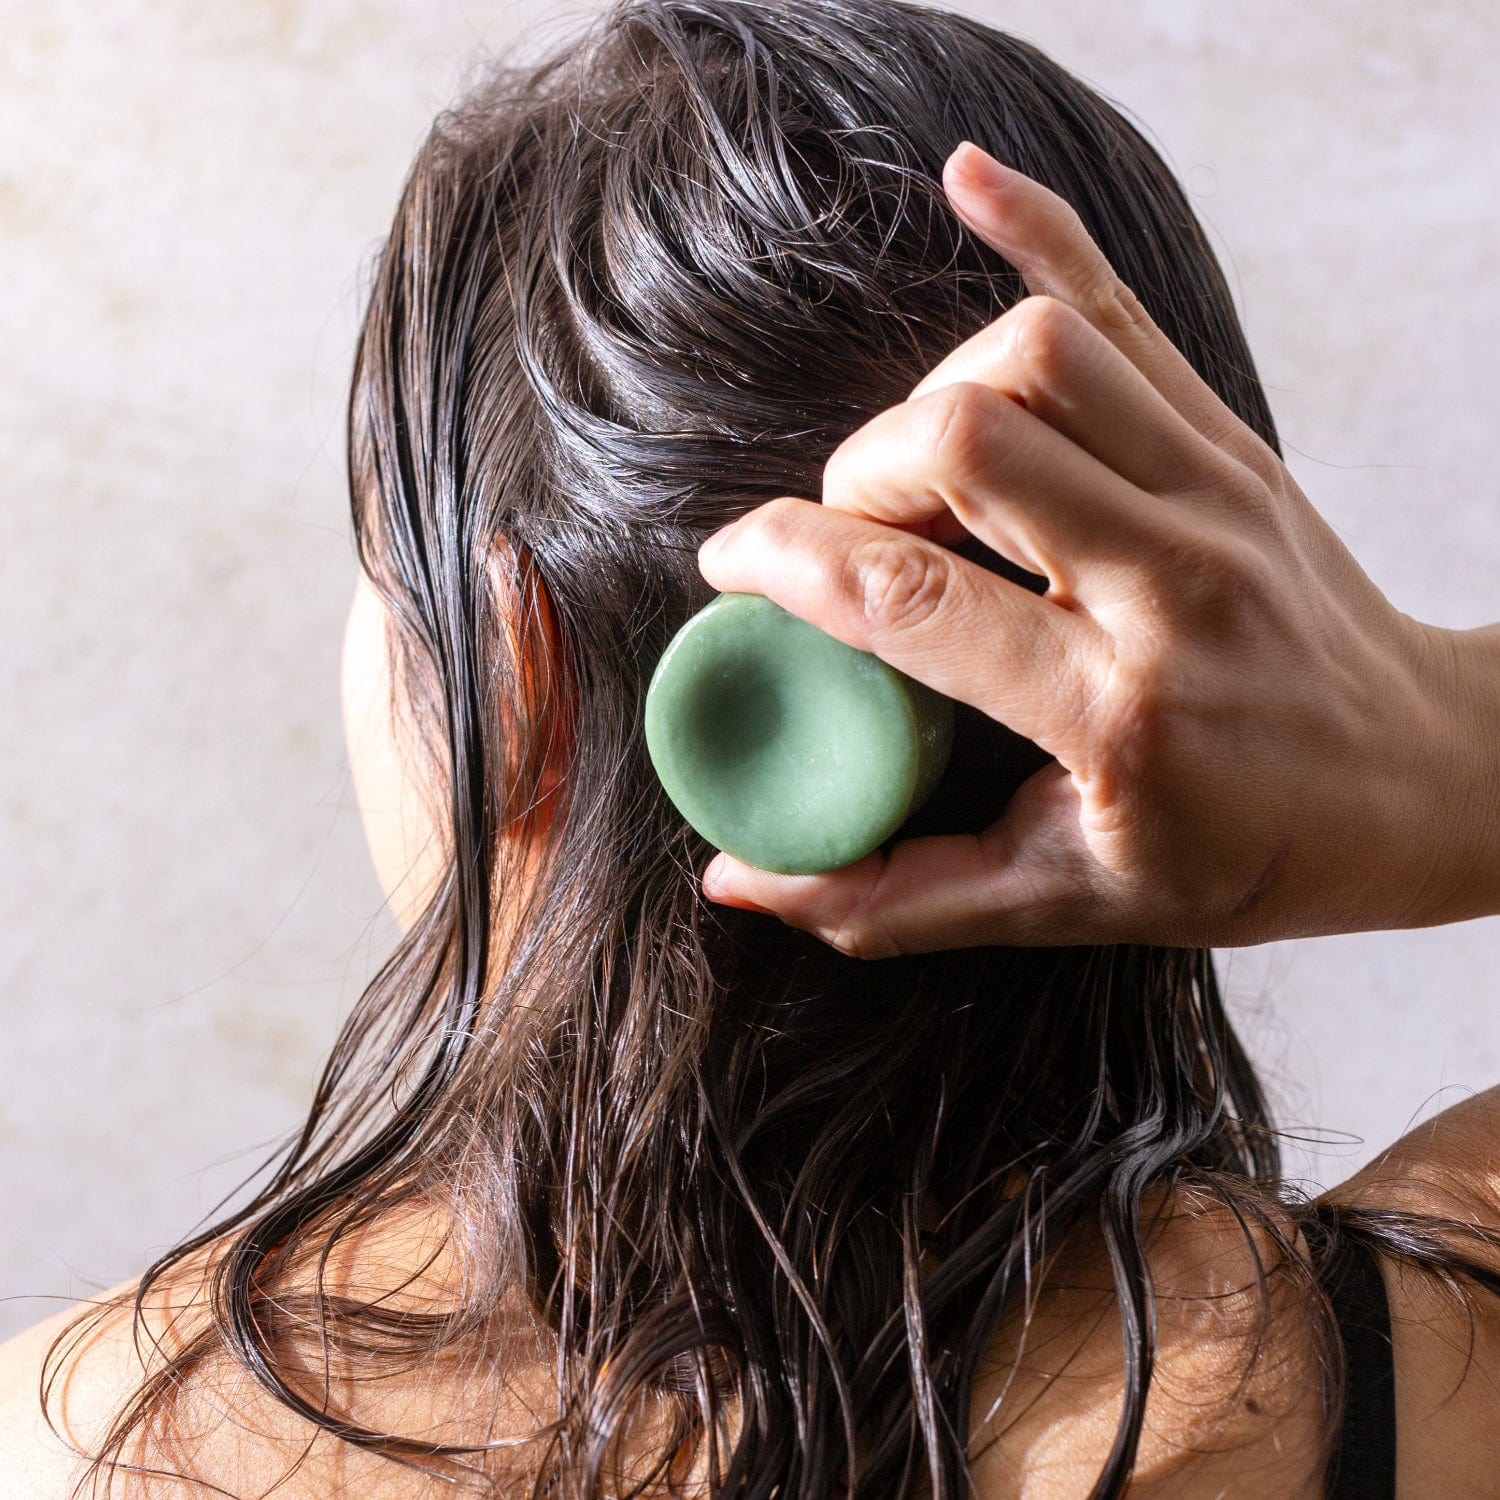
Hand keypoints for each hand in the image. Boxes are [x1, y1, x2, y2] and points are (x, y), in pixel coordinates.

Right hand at [694, 141, 1497, 955]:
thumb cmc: (1241, 850)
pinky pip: (1121, 305)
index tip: (729, 565)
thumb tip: (737, 878)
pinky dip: (1037, 228)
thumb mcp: (1065, 905)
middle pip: (964, 443)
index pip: (912, 597)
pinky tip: (966, 183)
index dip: (787, 562)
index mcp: (1118, 710)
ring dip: (931, 400)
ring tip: (917, 479)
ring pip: (1032, 356)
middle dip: (857, 478)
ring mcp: (1212, 489)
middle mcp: (1171, 580)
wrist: (1413, 778)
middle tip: (848, 541)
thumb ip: (892, 897)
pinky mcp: (1229, 437)